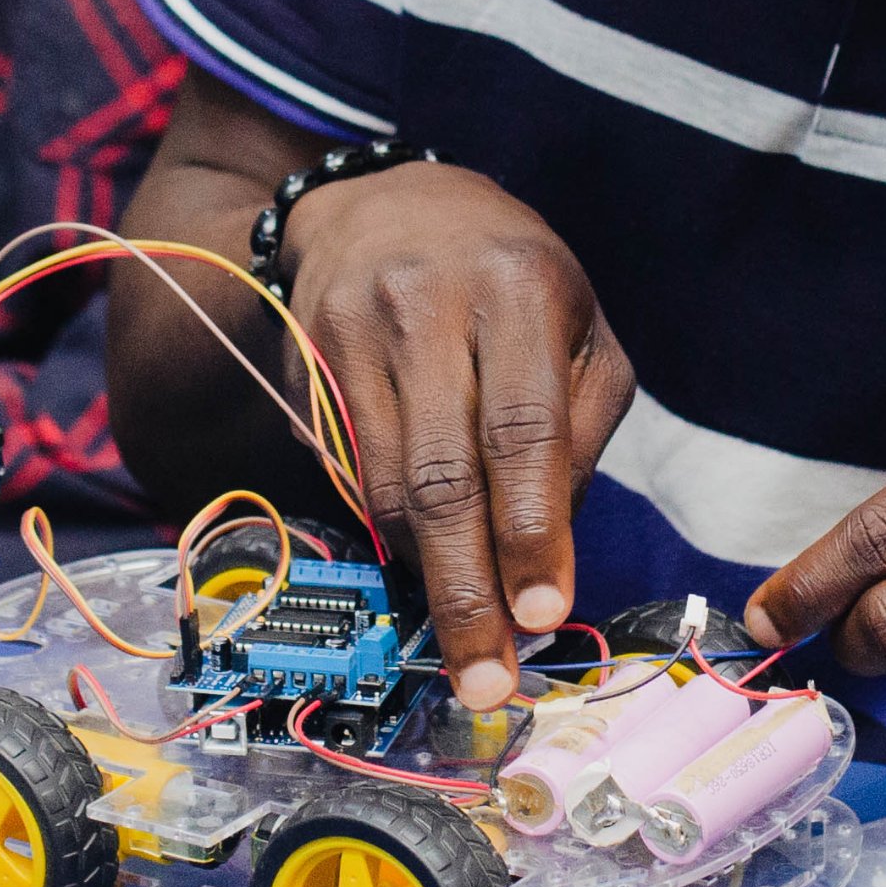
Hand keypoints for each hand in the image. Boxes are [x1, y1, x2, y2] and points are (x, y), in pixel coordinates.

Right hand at [279, 162, 632, 706]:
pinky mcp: (304, 363)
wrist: (382, 205)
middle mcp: (427, 306)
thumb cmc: (509, 283)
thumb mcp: (579, 331)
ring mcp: (352, 334)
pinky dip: (383, 533)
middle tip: (485, 681)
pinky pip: (345, 473)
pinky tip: (416, 563)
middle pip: (442, 476)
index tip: (540, 616)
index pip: (523, 429)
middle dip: (466, 594)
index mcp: (519, 289)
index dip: (531, 531)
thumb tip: (548, 562)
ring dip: (425, 577)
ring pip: (384, 487)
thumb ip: (581, 434)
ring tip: (461, 640)